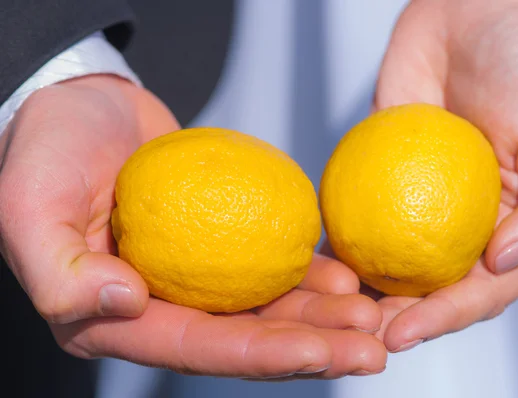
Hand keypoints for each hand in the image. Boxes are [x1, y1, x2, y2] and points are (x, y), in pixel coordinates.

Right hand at [0, 75, 385, 377]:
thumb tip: (124, 303)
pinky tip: (345, 275)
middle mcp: (161, 305)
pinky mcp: (221, 239)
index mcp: (114, 317)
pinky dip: (308, 271)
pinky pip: (269, 260)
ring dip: (322, 314)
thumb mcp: (29, 208)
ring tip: (371, 313)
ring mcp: (196, 274)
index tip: (321, 352)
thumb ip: (60, 272)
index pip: (196, 348)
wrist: (83, 108)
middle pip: (246, 338)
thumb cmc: (44, 153)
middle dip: (312, 347)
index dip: (261, 356)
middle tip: (370, 347)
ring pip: (267, 305)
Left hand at [362, 0, 517, 350]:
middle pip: (427, 287)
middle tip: (356, 334)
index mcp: (509, 229)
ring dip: (359, 289)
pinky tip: (313, 257)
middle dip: (393, 318)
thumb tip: (505, 262)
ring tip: (328, 311)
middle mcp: (461, 225)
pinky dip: (337, 236)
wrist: (479, 17)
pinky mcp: (379, 175)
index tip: (402, 332)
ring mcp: (416, 202)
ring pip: (387, 258)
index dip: (443, 318)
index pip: (479, 290)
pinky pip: (356, 211)